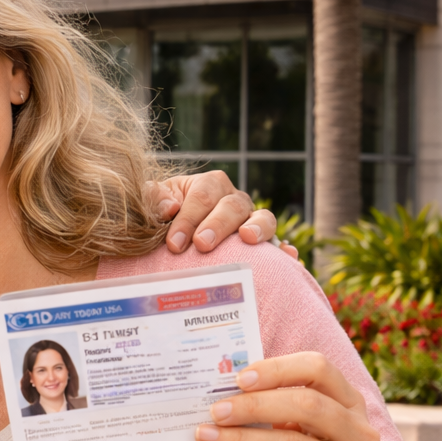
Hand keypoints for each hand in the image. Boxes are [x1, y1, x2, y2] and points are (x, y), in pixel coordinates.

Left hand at [150, 172, 296, 257]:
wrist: (175, 233)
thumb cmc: (164, 215)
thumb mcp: (154, 202)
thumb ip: (155, 198)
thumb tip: (169, 207)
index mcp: (208, 184)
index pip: (201, 197)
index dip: (188, 219)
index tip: (174, 244)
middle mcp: (234, 199)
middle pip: (232, 206)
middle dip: (217, 225)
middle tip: (202, 245)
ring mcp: (251, 219)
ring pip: (264, 217)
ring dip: (258, 227)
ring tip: (247, 239)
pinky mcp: (262, 241)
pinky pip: (278, 243)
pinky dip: (283, 248)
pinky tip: (287, 256)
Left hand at [194, 353, 421, 440]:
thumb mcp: (283, 437)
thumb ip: (262, 414)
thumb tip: (216, 393)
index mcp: (350, 407)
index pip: (319, 369)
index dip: (278, 369)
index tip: (239, 378)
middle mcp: (362, 436)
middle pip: (308, 406)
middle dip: (254, 405)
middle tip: (215, 410)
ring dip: (239, 439)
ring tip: (203, 435)